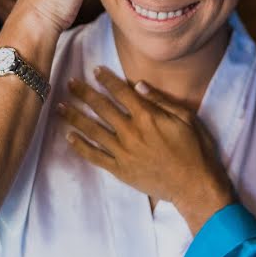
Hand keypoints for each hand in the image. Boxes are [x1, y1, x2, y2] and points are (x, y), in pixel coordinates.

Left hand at [58, 67, 236, 233]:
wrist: (195, 186)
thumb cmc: (195, 149)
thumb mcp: (186, 118)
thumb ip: (161, 101)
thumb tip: (139, 85)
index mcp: (147, 117)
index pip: (121, 93)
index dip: (107, 80)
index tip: (95, 70)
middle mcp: (131, 132)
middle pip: (102, 108)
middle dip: (84, 93)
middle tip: (70, 83)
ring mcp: (124, 152)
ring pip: (93, 130)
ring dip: (75, 117)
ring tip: (60, 106)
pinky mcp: (120, 170)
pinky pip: (95, 157)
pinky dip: (81, 147)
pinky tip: (69, 137)